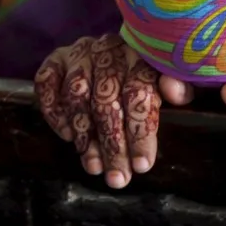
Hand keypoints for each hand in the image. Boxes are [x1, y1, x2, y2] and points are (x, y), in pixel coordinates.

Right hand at [34, 34, 193, 188]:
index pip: (139, 91)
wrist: (117, 51)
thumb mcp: (167, 79)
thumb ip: (178, 85)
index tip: (142, 164)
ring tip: (94, 166)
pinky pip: (47, 82)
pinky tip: (67, 136)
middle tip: (117, 177)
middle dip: (112, 143)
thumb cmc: (146, 74)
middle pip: (106, 99)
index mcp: (140, 53)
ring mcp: (80, 53)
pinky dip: (54, 111)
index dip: (140, 131)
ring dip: (85, 134)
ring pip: (77, 94)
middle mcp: (108, 49)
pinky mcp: (56, 58)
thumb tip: (178, 95)